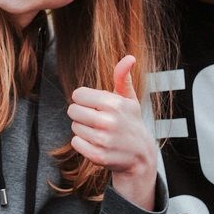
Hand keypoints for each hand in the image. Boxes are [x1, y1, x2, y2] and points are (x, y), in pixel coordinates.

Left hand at [68, 55, 156, 209]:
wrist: (141, 156)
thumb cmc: (131, 123)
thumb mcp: (129, 99)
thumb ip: (123, 77)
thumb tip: (129, 57)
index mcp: (114, 104)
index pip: (78, 94)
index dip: (84, 99)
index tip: (95, 105)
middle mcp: (108, 121)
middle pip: (72, 110)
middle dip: (81, 114)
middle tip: (95, 119)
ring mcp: (102, 140)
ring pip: (74, 127)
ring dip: (83, 129)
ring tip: (99, 132)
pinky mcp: (97, 156)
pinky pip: (75, 142)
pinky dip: (83, 143)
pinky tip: (96, 143)